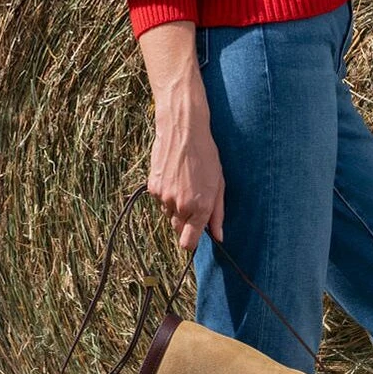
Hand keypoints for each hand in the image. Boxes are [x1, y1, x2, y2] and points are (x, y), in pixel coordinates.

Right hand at [148, 93, 225, 253]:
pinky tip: (174, 177)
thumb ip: (218, 214)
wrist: (183, 131)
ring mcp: (164, 197)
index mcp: (200, 207)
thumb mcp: (219, 184)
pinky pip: (160, 201)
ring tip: (185, 183)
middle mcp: (181, 206)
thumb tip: (219, 237)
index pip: (188, 242)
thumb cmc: (206, 156)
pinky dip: (166, 195)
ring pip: (168, 214)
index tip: (194, 237)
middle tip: (194, 199)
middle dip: (186, 221)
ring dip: (175, 207)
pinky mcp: (153, 188)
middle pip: (178, 229)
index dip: (190, 242)